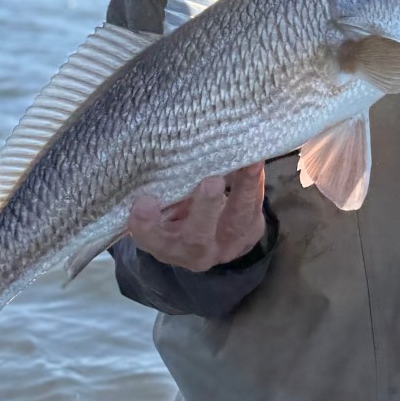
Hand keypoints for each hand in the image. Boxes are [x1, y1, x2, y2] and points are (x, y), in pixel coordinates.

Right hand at [128, 162, 266, 271]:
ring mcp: (226, 246)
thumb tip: (164, 149)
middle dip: (205, 209)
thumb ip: (161, 188)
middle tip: (211, 181)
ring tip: (250, 164)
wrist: (212, 232)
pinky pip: (254, 209)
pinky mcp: (250, 233)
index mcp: (163, 244)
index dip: (146, 224)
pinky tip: (256, 161)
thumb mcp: (162, 204)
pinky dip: (255, 183)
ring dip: (243, 191)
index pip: (149, 238)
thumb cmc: (175, 211)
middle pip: (197, 237)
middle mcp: (194, 252)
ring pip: (236, 223)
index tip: (143, 202)